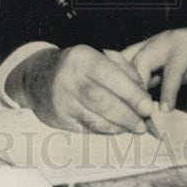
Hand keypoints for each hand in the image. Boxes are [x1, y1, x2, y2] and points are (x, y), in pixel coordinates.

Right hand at [5, 44, 155, 133]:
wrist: (38, 77)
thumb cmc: (78, 66)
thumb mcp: (99, 56)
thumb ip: (124, 70)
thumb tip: (144, 95)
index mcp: (81, 58)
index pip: (110, 77)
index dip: (132, 94)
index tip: (148, 107)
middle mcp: (68, 79)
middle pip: (102, 102)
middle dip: (128, 115)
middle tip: (144, 123)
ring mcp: (61, 101)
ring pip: (96, 119)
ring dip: (119, 126)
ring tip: (134, 127)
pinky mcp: (58, 119)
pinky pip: (88, 129)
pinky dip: (106, 131)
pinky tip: (117, 128)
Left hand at [121, 21, 186, 112]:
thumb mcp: (171, 72)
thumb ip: (154, 82)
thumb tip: (139, 105)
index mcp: (148, 46)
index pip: (120, 61)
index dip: (113, 82)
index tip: (112, 107)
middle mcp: (154, 41)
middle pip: (126, 61)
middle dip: (121, 88)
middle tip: (124, 115)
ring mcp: (170, 41)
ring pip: (143, 62)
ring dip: (140, 90)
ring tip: (141, 113)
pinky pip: (172, 70)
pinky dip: (168, 91)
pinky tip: (166, 109)